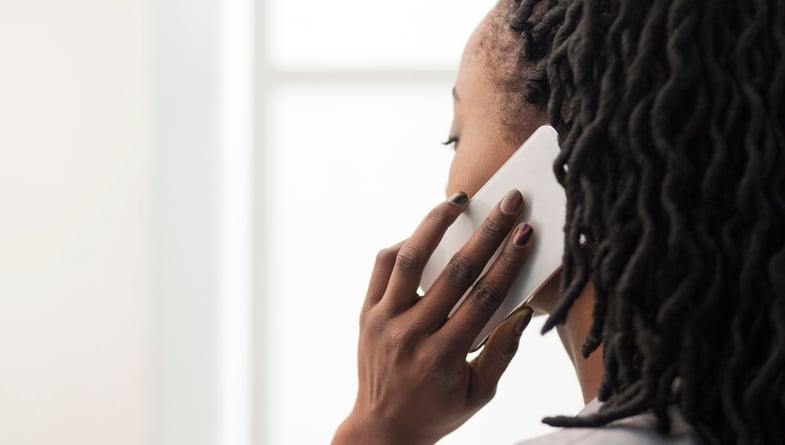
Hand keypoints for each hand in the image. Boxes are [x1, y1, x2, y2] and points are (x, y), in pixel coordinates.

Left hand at [333, 190, 535, 444]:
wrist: (381, 429)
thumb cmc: (436, 411)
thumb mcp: (478, 395)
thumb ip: (501, 353)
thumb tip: (522, 310)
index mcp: (444, 356)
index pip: (483, 298)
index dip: (508, 261)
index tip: (525, 232)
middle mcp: (412, 333)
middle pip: (455, 272)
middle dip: (487, 233)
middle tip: (508, 203)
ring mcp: (385, 320)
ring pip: (410, 260)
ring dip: (435, 225)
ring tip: (457, 201)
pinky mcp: (366, 313)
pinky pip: (382, 267)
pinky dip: (403, 246)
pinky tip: (423, 234)